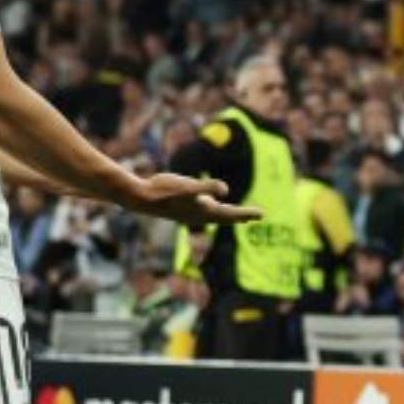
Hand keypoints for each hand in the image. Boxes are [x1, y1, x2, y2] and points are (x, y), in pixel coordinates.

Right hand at [131, 173, 261, 228]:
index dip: (247, 213)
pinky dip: (213, 209)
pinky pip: (203, 210)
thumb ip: (207, 188)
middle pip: (226, 217)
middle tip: (257, 216)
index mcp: (204, 210)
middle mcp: (199, 214)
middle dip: (242, 216)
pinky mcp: (182, 207)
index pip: (231, 213)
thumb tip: (225, 189)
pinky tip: (210, 204)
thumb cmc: (165, 191)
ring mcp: (190, 212)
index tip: (262, 215)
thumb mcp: (188, 187)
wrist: (141, 198)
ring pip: (215, 216)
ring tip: (239, 216)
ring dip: (228, 216)